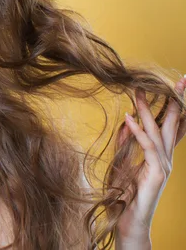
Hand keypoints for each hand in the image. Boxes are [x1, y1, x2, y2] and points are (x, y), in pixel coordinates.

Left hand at [115, 76, 185, 243]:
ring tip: (140, 92)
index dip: (176, 106)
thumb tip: (126, 122)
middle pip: (175, 125)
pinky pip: (149, 148)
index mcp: (161, 155)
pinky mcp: (157, 175)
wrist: (129, 223)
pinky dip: (138, 132)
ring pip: (160, 132)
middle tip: (181, 79)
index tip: (177, 84)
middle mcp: (167, 159)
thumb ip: (126, 143)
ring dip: (149, 111)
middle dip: (178, 101)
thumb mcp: (121, 163)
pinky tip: (129, 117)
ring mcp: (165, 167)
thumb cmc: (125, 195)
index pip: (173, 126)